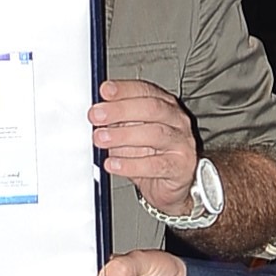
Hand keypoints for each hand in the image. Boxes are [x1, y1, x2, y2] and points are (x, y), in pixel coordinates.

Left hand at [90, 78, 199, 216]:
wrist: (169, 185)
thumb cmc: (151, 155)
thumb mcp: (132, 133)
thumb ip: (117, 121)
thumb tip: (95, 113)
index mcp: (164, 105)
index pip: (145, 90)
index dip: (124, 90)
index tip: (104, 91)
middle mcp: (176, 120)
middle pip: (151, 108)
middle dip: (120, 110)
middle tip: (96, 115)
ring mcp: (180, 143)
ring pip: (154, 134)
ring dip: (123, 135)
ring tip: (101, 138)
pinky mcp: (180, 167)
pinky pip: (155, 165)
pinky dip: (130, 165)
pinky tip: (113, 163)